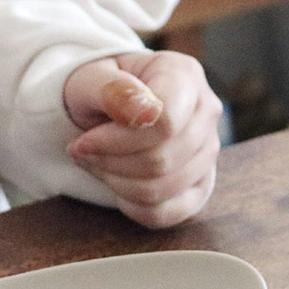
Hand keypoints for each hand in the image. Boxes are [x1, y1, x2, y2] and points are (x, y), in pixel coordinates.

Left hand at [63, 51, 221, 227]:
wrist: (102, 107)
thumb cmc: (98, 90)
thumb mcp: (91, 80)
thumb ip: (114, 91)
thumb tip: (145, 112)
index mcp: (184, 75)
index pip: (165, 123)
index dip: (117, 141)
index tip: (83, 141)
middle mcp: (205, 111)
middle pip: (163, 159)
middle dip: (110, 162)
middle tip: (81, 152)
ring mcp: (207, 150)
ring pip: (163, 188)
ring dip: (116, 183)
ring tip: (94, 163)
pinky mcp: (199, 184)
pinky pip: (168, 213)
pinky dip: (133, 206)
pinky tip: (116, 185)